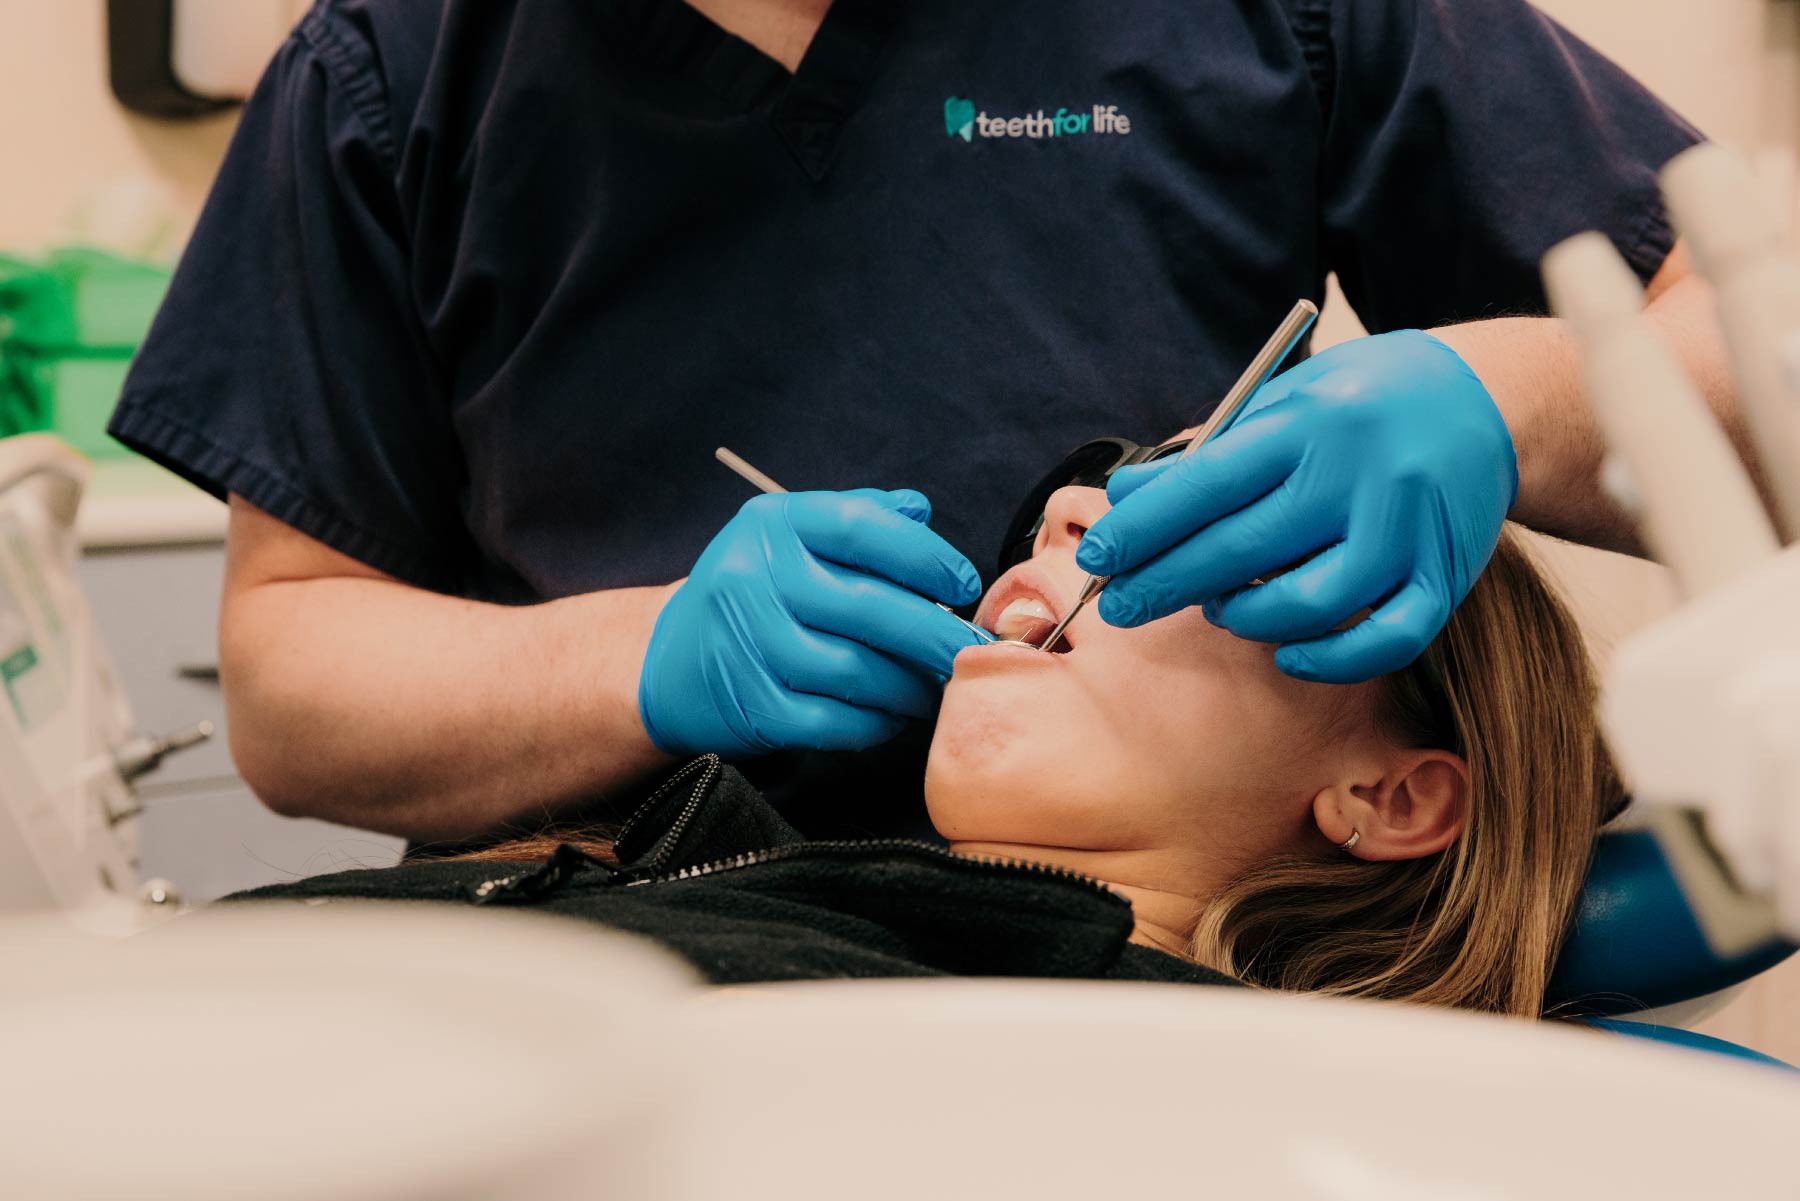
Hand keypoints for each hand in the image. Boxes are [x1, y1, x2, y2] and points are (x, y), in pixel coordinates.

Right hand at [638, 489, 986, 756]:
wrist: (666, 660)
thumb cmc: (752, 594)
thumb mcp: (790, 537)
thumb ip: (857, 517)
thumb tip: (920, 509)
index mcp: (772, 523)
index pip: (864, 528)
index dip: (926, 557)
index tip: (964, 585)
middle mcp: (753, 576)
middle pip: (869, 607)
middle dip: (935, 635)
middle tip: (972, 652)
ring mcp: (748, 644)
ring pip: (857, 671)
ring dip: (911, 686)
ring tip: (936, 687)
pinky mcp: (749, 705)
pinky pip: (834, 720)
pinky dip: (875, 722)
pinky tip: (892, 715)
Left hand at [1077, 330, 1517, 682]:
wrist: (1485, 398)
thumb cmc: (1360, 404)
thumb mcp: (1282, 404)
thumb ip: (1209, 455)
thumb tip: (1126, 495)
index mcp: (1311, 422)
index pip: (1209, 485)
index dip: (1145, 528)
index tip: (1099, 558)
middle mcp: (1361, 473)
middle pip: (1246, 548)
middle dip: (1169, 583)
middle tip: (1121, 606)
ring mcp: (1408, 528)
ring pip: (1314, 602)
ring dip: (1248, 618)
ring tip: (1220, 609)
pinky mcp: (1447, 574)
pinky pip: (1388, 638)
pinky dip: (1331, 659)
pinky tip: (1287, 651)